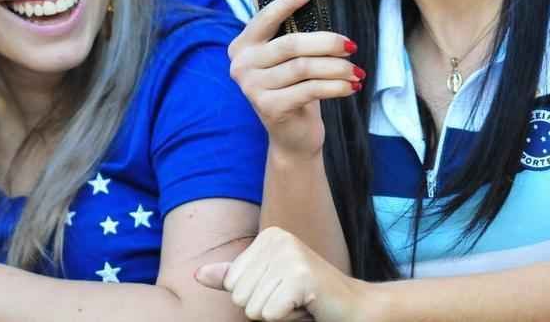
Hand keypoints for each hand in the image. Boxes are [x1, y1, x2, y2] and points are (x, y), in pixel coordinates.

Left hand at [195, 228, 364, 321]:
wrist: (351, 305)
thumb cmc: (305, 296)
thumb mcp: (264, 284)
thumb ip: (232, 278)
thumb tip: (198, 275)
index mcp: (269, 236)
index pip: (231, 283)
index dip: (254, 296)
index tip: (282, 288)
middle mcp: (279, 239)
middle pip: (239, 296)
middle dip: (264, 307)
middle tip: (292, 297)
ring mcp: (292, 255)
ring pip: (252, 309)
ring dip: (276, 314)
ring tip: (299, 301)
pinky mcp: (302, 277)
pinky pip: (269, 315)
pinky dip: (286, 318)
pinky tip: (306, 306)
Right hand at [229, 0, 360, 158]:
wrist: (292, 135)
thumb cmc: (295, 87)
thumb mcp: (291, 59)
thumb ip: (293, 32)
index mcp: (243, 45)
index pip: (265, 18)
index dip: (286, 2)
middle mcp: (241, 65)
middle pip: (291, 44)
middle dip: (327, 42)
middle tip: (351, 46)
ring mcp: (252, 87)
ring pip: (304, 67)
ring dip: (337, 67)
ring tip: (356, 70)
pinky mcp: (269, 107)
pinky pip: (310, 89)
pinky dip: (336, 86)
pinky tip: (351, 86)